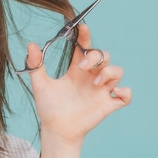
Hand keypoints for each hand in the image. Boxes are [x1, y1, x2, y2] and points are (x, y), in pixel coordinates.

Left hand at [25, 24, 131, 145]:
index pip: (84, 48)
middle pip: (103, 56)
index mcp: (76, 71)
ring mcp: (100, 91)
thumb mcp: (40, 84)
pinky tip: (114, 92)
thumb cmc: (48, 108)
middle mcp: (90, 78)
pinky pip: (126, 96)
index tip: (82, 27)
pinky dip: (125, 92)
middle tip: (82, 66)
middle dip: (96, 56)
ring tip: (95, 82)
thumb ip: (36, 65)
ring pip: (117, 71)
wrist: (56, 130)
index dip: (85, 36)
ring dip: (110, 72)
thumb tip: (31, 44)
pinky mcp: (107, 105)